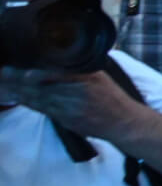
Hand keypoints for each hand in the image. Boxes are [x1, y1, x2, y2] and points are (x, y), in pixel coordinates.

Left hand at [0, 67, 142, 140]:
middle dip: (17, 80)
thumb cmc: (111, 98)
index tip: (14, 68)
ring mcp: (72, 107)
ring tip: (4, 84)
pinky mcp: (68, 120)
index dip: (30, 72)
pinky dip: (29, 102)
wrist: (125, 122)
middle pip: (41, 85)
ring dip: (18, 91)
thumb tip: (49, 62)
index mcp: (85, 76)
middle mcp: (78, 91)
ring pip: (38, 98)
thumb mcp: (98, 76)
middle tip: (2, 73)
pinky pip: (44, 109)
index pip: (52, 72)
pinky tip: (18, 97)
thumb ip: (75, 70)